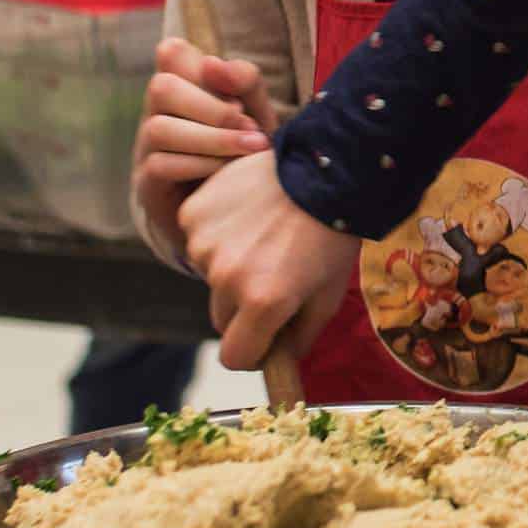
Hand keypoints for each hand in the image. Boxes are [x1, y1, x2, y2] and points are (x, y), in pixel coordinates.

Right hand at [133, 41, 277, 262]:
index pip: (171, 52)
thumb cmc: (246, 152)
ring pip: (160, 128)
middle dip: (211, 106)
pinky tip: (227, 175)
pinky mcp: (146, 183)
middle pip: (161, 87)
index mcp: (181, 85)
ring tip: (251, 150)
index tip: (236, 91)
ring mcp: (145, 147)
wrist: (237, 213)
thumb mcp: (256, 113)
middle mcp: (156, 111)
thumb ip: (244, 82)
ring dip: (212, 138)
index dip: (199, 62)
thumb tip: (212, 63)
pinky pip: (161, 165)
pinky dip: (200, 165)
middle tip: (249, 126)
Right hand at [174, 148, 361, 369]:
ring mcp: (205, 242)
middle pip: (221, 318)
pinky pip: (199, 240)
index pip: (235, 357)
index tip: (267, 337)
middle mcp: (226, 276)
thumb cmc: (333, 233)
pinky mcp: (194, 213)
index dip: (252, 351)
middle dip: (243, 309)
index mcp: (263, 302)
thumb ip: (300, 337)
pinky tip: (248, 215)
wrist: (325, 167)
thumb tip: (281, 360)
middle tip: (273, 276)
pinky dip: (218, 234)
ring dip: (229, 267)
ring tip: (265, 237)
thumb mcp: (328, 295)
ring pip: (210, 276)